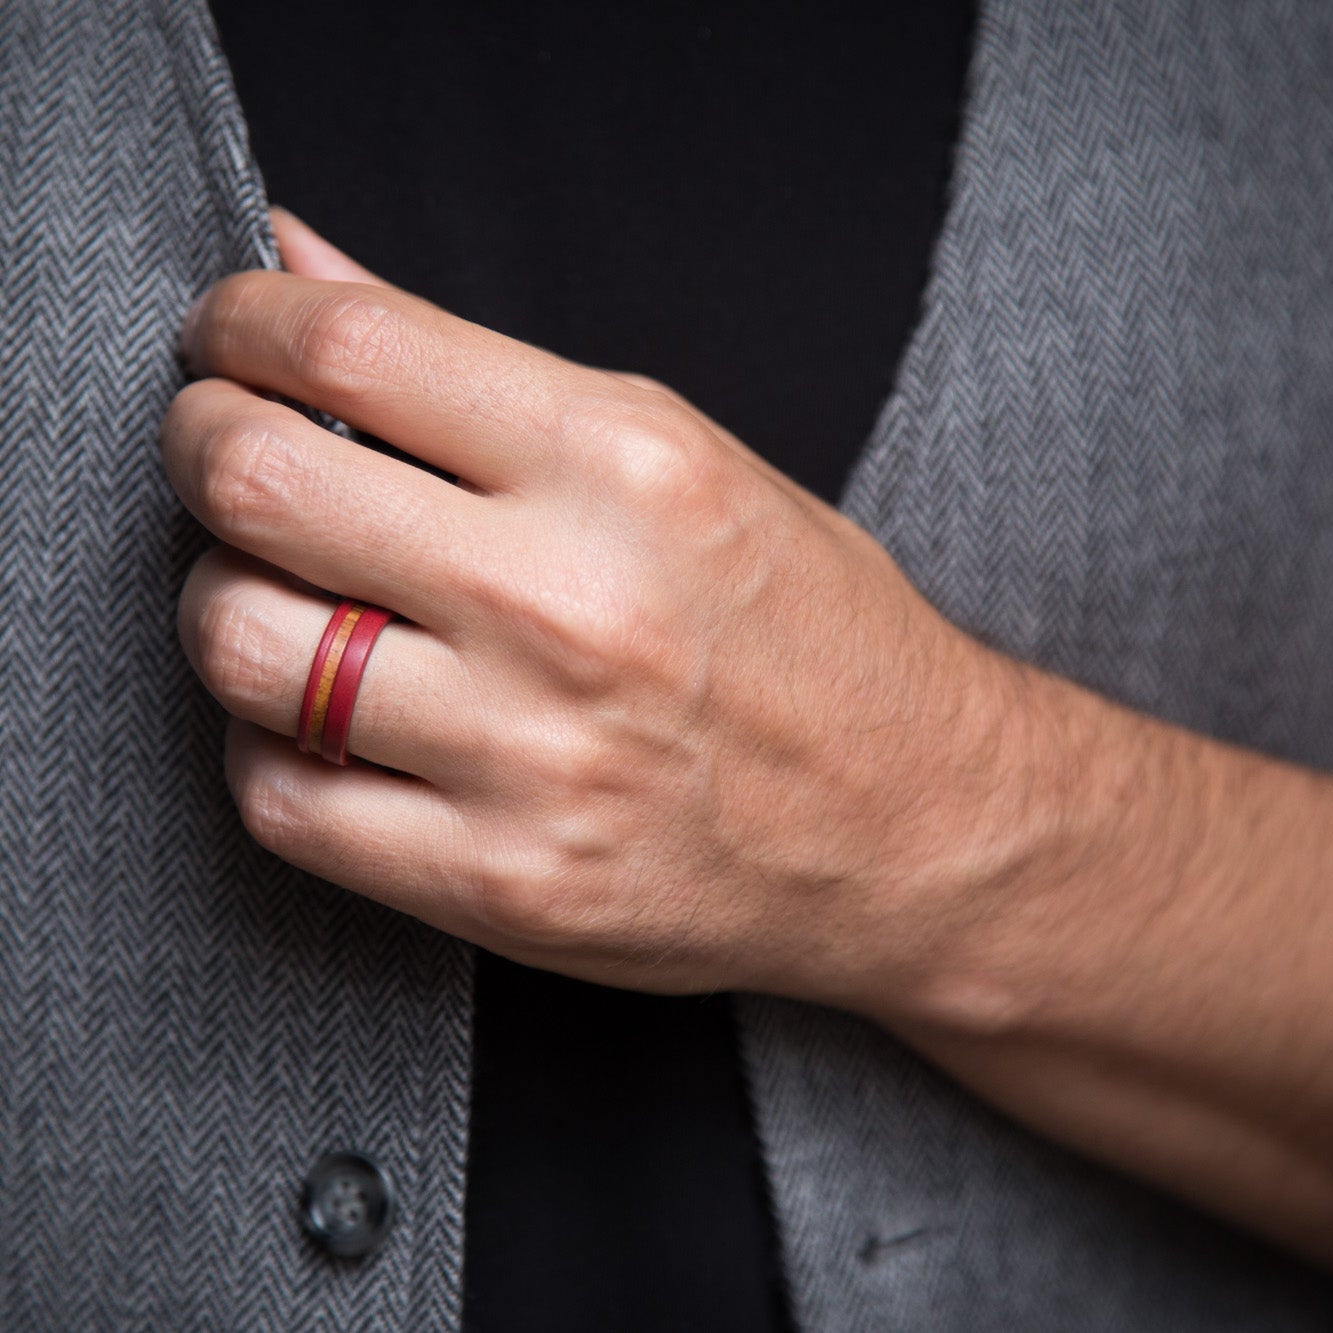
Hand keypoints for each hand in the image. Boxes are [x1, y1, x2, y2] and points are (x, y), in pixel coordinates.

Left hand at [158, 208, 1017, 1007]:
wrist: (915, 821)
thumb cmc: (809, 634)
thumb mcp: (687, 460)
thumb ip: (484, 374)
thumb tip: (308, 268)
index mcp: (625, 465)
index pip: (349, 347)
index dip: (240, 328)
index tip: (227, 344)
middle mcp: (570, 603)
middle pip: (259, 484)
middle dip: (202, 445)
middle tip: (224, 453)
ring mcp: (533, 755)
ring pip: (242, 649)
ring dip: (222, 603)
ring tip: (279, 599)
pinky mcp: (506, 881)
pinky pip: (283, 799)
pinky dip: (269, 748)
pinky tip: (325, 727)